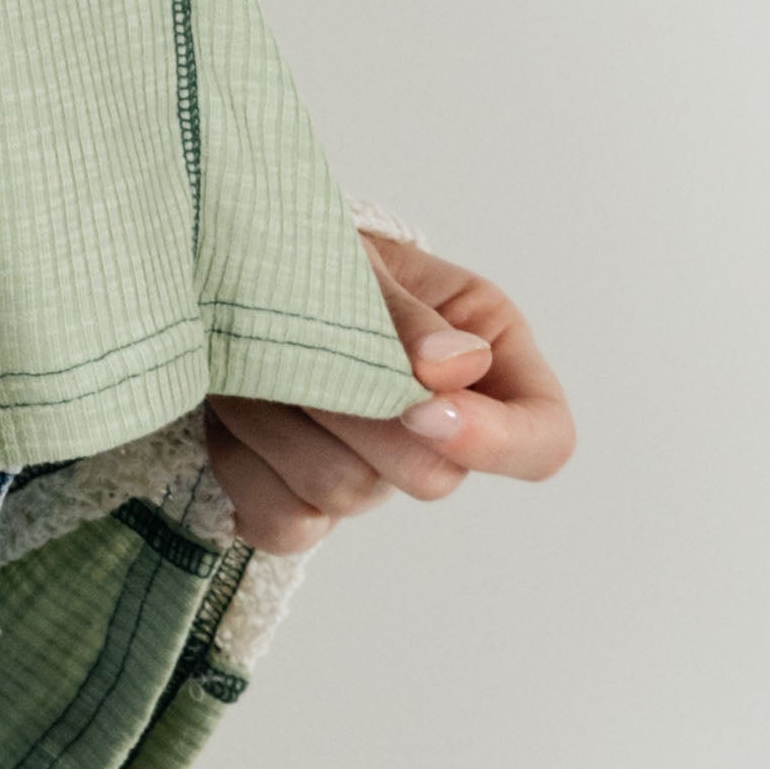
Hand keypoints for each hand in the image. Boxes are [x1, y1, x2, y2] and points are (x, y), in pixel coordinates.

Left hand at [202, 230, 576, 561]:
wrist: (224, 267)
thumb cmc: (305, 245)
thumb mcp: (356, 256)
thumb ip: (404, 313)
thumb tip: (460, 366)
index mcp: (487, 351)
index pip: (545, 439)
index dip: (495, 442)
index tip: (420, 410)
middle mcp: (441, 425)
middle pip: (432, 477)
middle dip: (357, 416)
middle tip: (297, 348)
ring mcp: (373, 472)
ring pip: (348, 495)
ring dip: (283, 423)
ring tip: (250, 357)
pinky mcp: (305, 502)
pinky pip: (285, 523)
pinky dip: (246, 466)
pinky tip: (232, 411)